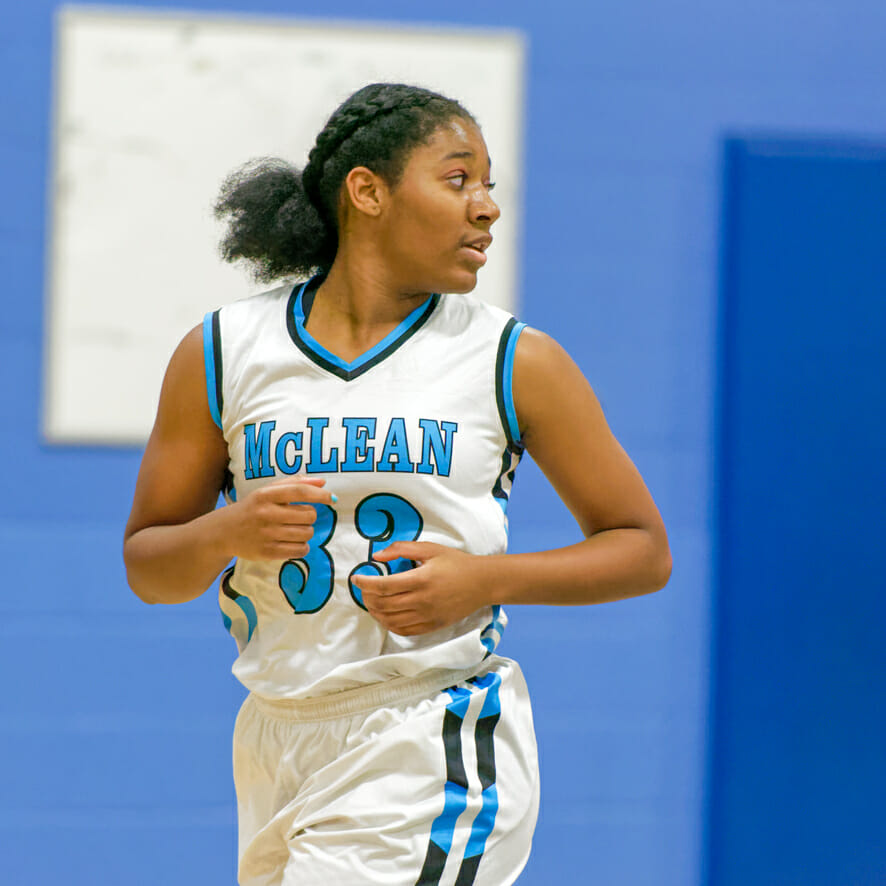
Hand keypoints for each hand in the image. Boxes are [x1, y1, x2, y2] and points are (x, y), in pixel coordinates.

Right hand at [223, 476, 333, 560]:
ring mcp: (266, 534)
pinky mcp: (267, 552)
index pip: (300, 492)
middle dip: (310, 517)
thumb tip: (323, 483)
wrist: (223, 532)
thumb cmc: (252, 508)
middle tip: (298, 518)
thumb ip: (295, 483)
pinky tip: (292, 542)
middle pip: (309, 515)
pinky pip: (300, 550)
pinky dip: (302, 547)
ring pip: (307, 534)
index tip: (332, 498)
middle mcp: (266, 514)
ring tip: (293, 530)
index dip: (320, 494)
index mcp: (266, 495)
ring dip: (307, 532)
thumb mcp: (267, 491)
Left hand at [351, 542, 493, 635]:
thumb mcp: (430, 549)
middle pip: (383, 604)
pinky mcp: (432, 626)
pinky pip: (404, 630)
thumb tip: (377, 556)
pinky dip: (389, 624)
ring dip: (375, 612)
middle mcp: (422, 600)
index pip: (383, 585)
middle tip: (363, 588)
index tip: (355, 578)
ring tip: (370, 601)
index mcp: (421, 579)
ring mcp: (427, 616)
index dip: (365, 583)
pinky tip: (385, 615)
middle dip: (367, 596)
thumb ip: (402, 549)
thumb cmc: (456, 563)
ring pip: (390, 620)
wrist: (482, 583)